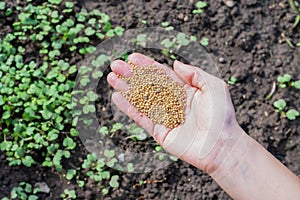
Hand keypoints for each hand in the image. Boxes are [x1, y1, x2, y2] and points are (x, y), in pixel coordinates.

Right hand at [107, 53, 238, 171]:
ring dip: (126, 89)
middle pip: (148, 85)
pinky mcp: (160, 132)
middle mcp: (173, 102)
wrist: (222, 147)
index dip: (146, 65)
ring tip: (111, 78)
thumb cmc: (221, 116)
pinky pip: (141, 118)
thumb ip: (194, 73)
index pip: (162, 74)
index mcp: (185, 90)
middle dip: (131, 75)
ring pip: (141, 100)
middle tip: (115, 65)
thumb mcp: (213, 87)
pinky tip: (117, 97)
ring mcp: (165, 117)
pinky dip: (129, 108)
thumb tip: (174, 63)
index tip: (132, 57)